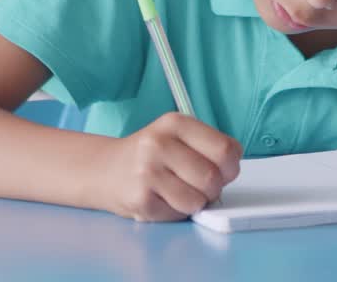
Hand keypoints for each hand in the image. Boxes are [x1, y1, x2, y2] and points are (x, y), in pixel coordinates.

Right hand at [95, 112, 242, 221]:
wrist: (105, 169)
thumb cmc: (152, 155)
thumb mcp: (179, 137)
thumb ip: (209, 147)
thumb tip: (232, 170)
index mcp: (176, 123)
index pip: (225, 150)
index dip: (231, 167)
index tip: (222, 170)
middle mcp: (159, 143)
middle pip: (212, 178)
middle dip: (213, 188)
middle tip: (198, 185)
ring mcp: (147, 171)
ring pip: (197, 200)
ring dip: (194, 202)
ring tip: (179, 191)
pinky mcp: (140, 198)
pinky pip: (177, 214)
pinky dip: (176, 211)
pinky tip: (162, 198)